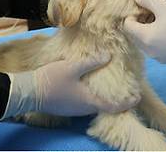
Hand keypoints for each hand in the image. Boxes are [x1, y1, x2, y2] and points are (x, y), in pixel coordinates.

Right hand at [2, 55, 138, 118]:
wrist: (27, 92)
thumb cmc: (52, 79)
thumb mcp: (73, 67)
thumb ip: (92, 62)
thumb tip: (109, 55)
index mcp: (89, 101)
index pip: (114, 106)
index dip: (127, 102)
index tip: (137, 96)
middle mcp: (84, 109)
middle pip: (105, 106)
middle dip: (117, 98)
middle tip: (126, 87)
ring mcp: (74, 109)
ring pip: (94, 104)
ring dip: (104, 96)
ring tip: (111, 84)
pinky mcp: (67, 106)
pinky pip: (84, 102)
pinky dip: (93, 95)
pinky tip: (91, 84)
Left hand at [124, 0, 165, 64]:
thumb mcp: (165, 5)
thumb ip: (147, 0)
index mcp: (145, 38)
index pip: (127, 25)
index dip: (133, 13)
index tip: (144, 6)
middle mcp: (149, 52)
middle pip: (135, 34)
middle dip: (140, 21)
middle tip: (153, 10)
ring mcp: (159, 57)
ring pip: (145, 40)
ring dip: (148, 29)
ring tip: (162, 17)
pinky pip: (156, 46)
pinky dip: (157, 37)